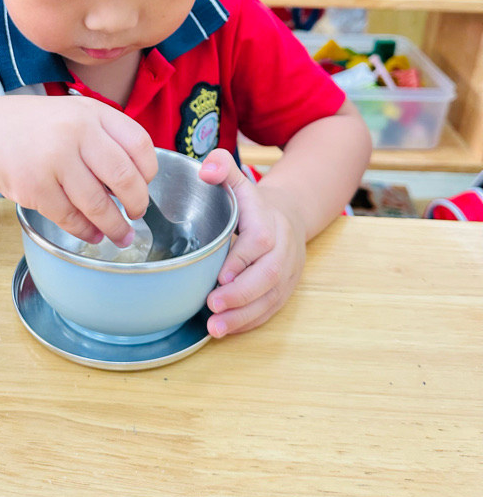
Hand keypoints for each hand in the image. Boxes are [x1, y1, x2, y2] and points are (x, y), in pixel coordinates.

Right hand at [0, 95, 156, 246]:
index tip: (145, 186)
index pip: (139, 144)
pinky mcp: (34, 187)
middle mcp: (76, 131)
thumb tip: (136, 183)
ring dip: (114, 226)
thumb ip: (105, 138)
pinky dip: (85, 231)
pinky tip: (92, 235)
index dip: (149, 172)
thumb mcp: (74, 115)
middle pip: (124, 177)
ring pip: (98, 204)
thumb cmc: (36, 127)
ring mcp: (54, 159)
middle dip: (137, 204)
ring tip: (121, 236)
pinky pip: (70, 217)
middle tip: (137, 215)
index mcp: (93, 112)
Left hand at [198, 149, 305, 337]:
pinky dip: (249, 323)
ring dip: (243, 316)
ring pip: (271, 298)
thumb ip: (221, 166)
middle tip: (211, 305)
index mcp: (268, 221)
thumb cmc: (254, 202)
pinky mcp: (286, 289)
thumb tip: (205, 171)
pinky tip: (226, 330)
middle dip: (240, 294)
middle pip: (268, 275)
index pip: (259, 241)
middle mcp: (282, 248)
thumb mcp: (239, 179)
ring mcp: (288, 272)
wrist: (291, 214)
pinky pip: (271, 310)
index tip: (219, 276)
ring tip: (214, 328)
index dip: (241, 260)